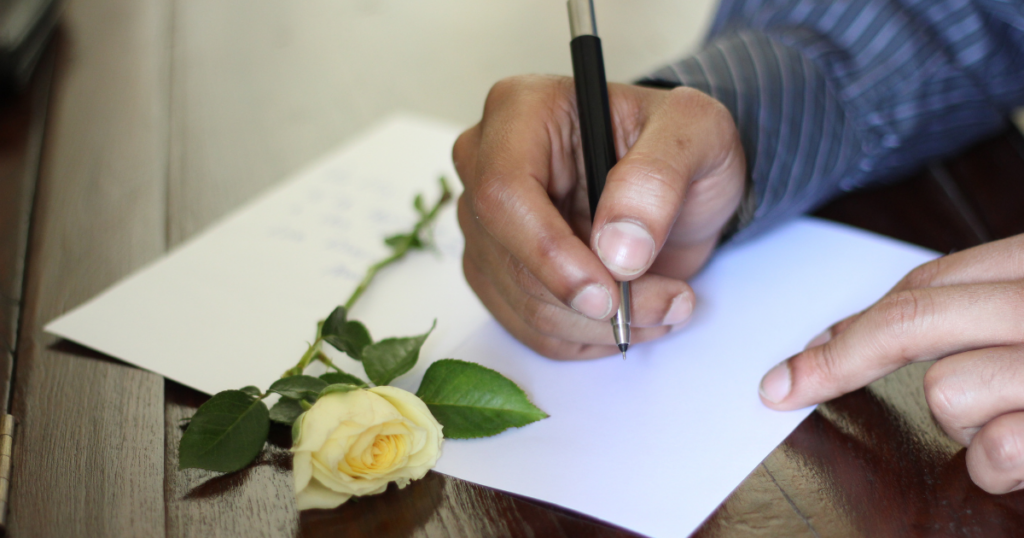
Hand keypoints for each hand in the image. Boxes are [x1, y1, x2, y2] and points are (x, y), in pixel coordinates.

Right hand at [453, 75, 745, 358]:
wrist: (682, 181)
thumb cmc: (680, 144)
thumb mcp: (698, 132)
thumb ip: (658, 178)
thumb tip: (617, 249)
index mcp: (520, 111)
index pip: (504, 192)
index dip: (549, 251)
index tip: (608, 291)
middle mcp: (486, 164)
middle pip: (507, 255)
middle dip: (589, 300)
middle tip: (666, 301)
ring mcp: (486, 223)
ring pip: (522, 301)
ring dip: (600, 325)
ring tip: (668, 303)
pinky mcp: (499, 270)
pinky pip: (530, 326)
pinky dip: (587, 337)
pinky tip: (635, 317)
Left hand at [759, 233, 1023, 493]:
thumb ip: (964, 314)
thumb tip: (846, 338)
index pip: (925, 283)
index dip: (853, 323)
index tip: (799, 356)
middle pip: (910, 321)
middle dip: (840, 362)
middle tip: (787, 387)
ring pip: (945, 392)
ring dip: (964, 424)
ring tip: (1013, 420)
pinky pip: (994, 451)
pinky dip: (999, 466)